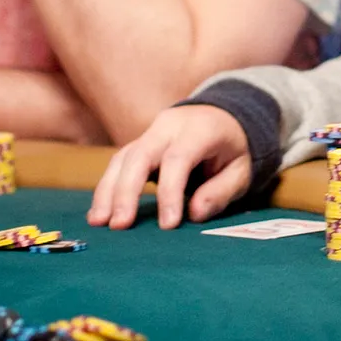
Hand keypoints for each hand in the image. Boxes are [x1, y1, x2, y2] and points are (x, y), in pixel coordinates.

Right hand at [86, 105, 251, 230]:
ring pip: (123, 158)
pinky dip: (107, 188)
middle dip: (127, 191)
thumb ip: (221, 191)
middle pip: (140, 155)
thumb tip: (195, 214)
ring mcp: (151, 133)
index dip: (170, 192)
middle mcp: (170, 126)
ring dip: (108, 191)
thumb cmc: (233, 148)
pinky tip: (99, 213)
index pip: (178, 159)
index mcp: (200, 129)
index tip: (168, 225)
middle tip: (119, 225)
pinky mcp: (139, 143)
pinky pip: (119, 163)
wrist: (222, 116)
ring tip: (99, 223)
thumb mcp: (241, 169)